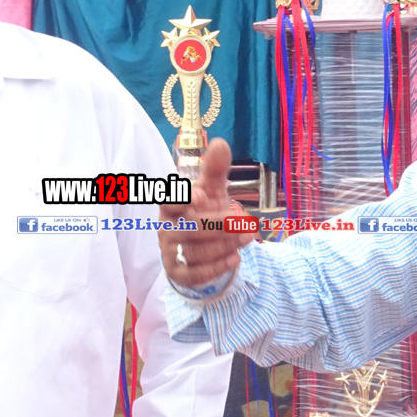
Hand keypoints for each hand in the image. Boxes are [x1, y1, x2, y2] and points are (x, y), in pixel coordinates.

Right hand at [159, 138, 255, 287]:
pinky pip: (194, 274)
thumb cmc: (203, 212)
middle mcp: (167, 228)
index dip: (183, 198)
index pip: (169, 201)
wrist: (200, 246)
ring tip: (248, 237)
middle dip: (220, 225)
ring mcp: (171, 252)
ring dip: (224, 245)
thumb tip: (220, 143)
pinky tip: (235, 258)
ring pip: (195, 251)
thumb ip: (215, 169)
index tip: (202, 195)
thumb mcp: (211, 190)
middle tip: (246, 222)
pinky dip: (216, 267)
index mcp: (172, 206)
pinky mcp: (178, 273)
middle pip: (190, 229)